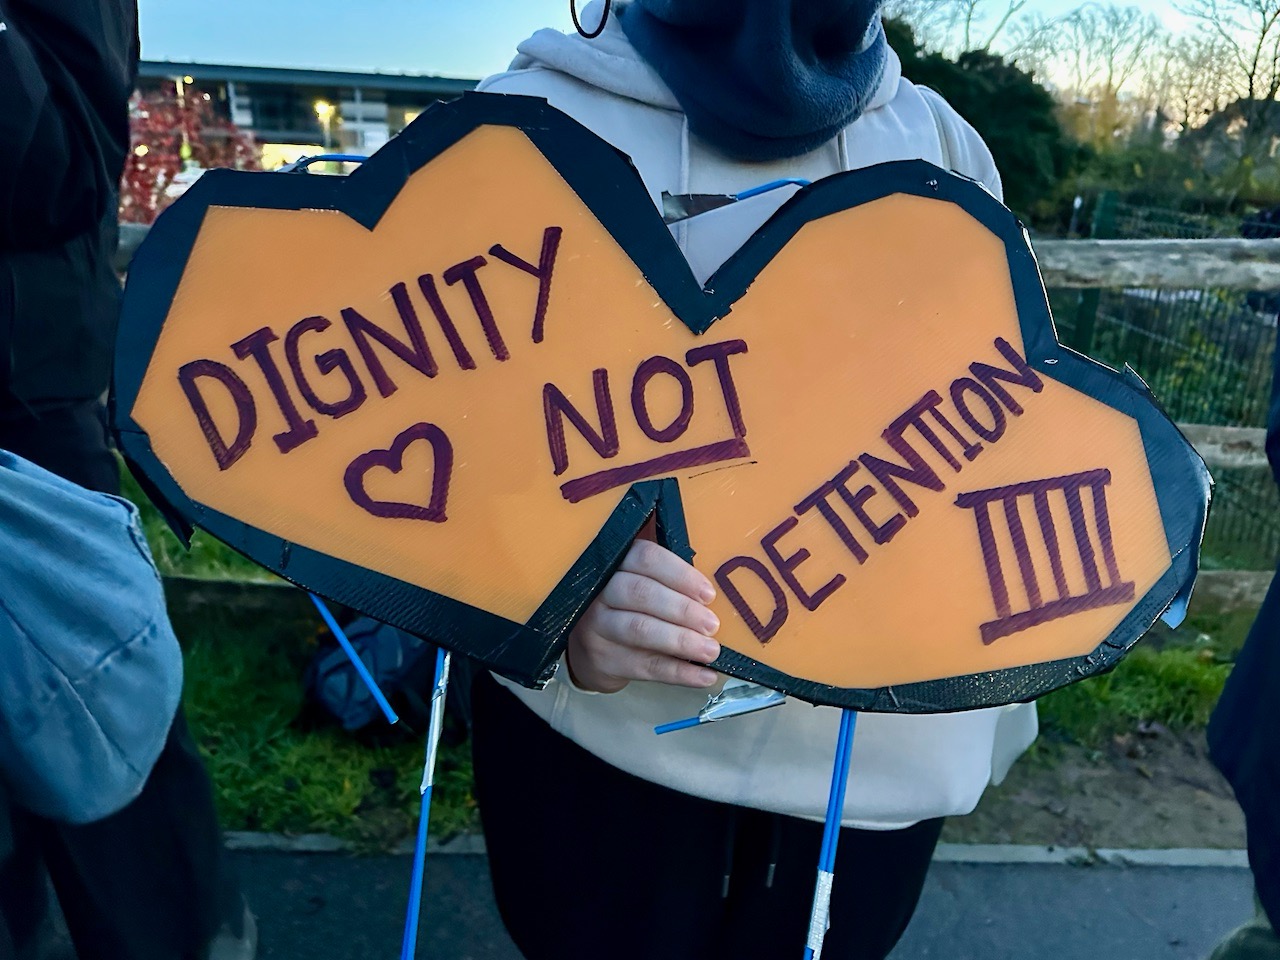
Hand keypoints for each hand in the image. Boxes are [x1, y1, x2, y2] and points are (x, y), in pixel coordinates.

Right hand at [566, 537, 720, 693]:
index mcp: (617, 564)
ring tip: (710, 651)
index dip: (680, 575)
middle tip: (712, 625)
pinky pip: (646, 666)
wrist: (592, 648)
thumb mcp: (641, 584)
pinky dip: (679, 673)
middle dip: (682, 610)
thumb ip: (671, 583)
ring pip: (640, 630)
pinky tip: (703, 676)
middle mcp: (601, 591)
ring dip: (680, 641)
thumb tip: (714, 598)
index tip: (708, 594)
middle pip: (640, 593)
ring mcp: (597, 626)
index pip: (646, 559)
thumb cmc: (629, 608)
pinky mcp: (604, 659)